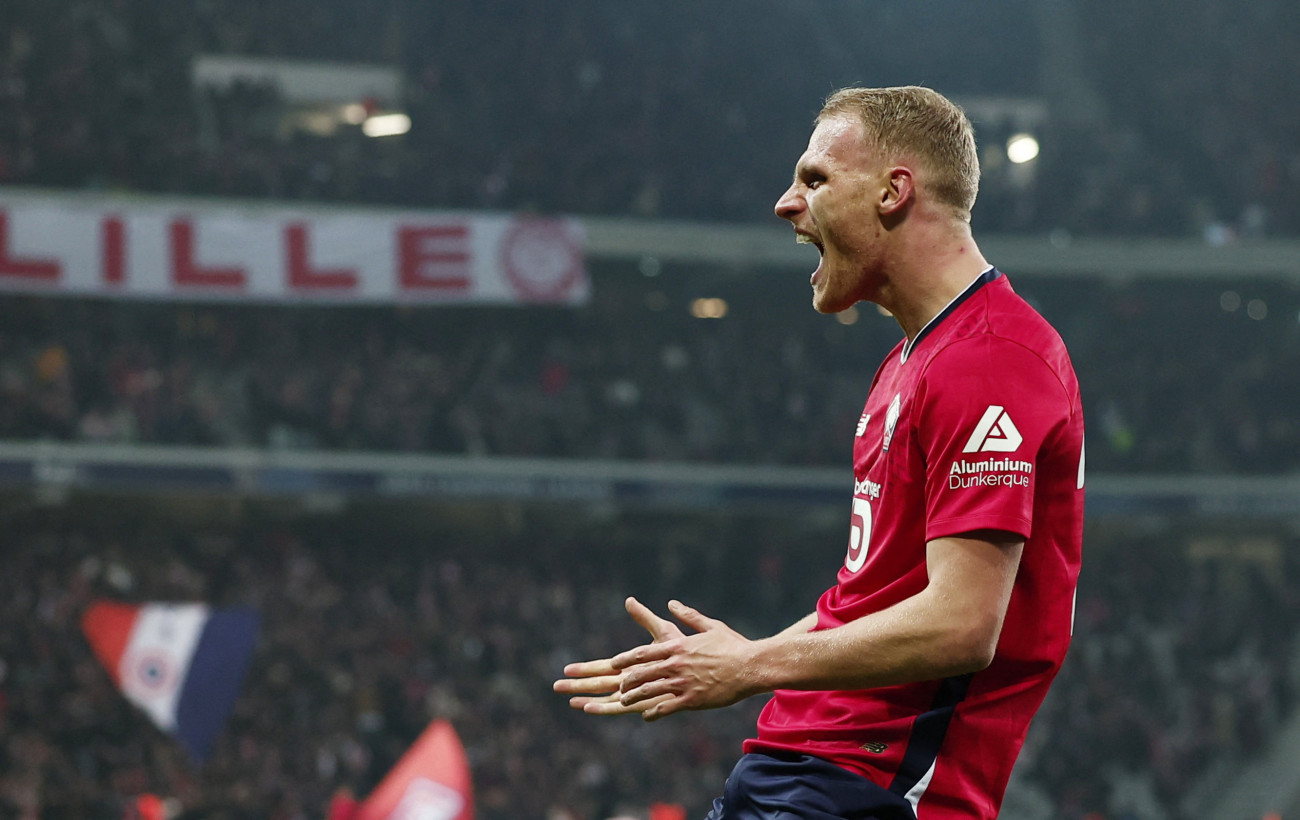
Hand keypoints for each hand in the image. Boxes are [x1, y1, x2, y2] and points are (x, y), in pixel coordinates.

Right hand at [552, 597, 680, 716]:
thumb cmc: (686, 651)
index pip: (603, 667)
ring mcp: (638, 693)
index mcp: (633, 665)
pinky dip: (603, 708)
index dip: (585, 668)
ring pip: (605, 698)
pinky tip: (588, 708)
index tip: (567, 669)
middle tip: (555, 687)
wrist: (705, 667)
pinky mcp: (645, 702)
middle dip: (577, 685)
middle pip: (599, 684)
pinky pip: (621, 708)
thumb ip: (644, 617)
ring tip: (568, 701)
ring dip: (586, 698)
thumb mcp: (661, 631)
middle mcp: (632, 681)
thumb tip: (629, 600)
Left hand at [611, 600, 759, 721]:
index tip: (614, 664)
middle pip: (642, 673)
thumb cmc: (733, 645)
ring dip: (634, 697)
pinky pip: (667, 708)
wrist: (751, 666)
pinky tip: (647, 715)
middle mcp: (677, 664)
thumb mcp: (711, 626)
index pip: (643, 653)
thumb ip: (689, 616)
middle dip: (627, 681)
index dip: (626, 659)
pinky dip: (653, 712)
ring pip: (650, 691)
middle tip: (618, 686)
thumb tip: (672, 603)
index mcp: (679, 646)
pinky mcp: (693, 700)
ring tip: (624, 701)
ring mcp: (684, 683)